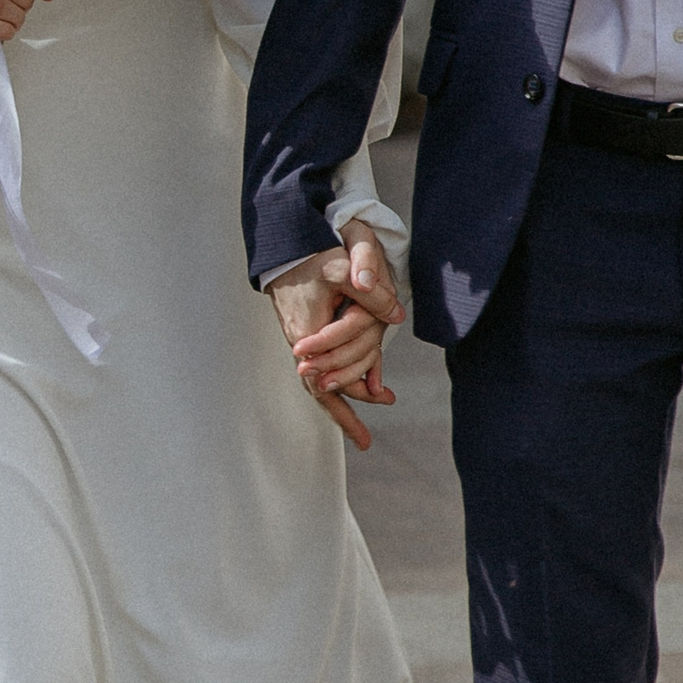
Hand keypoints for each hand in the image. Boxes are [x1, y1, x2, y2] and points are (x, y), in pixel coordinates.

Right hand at [266, 218, 405, 449]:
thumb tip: (397, 316)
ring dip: (345, 395)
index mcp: (309, 335)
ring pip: (322, 378)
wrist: (285, 242)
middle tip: (365, 441)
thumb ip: (371, 293)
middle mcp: (302, 344)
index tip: (371, 419)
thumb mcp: (342, 269)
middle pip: (322, 388)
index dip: (349, 401)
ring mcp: (303, 339)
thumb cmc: (311, 255)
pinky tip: (362, 377)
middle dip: (345, 413)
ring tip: (370, 411)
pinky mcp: (307, 331)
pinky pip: (323, 362)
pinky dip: (340, 373)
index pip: (327, 381)